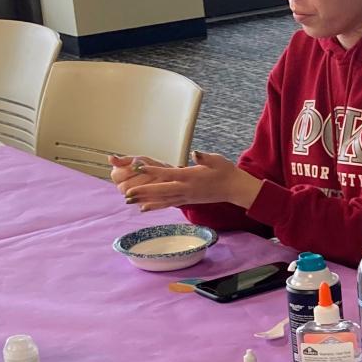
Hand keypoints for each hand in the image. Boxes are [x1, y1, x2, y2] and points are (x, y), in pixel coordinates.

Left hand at [114, 151, 262, 211]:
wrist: (235, 188)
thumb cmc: (225, 171)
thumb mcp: (216, 160)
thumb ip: (204, 157)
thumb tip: (195, 153)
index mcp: (191, 176)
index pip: (168, 174)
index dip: (152, 171)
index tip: (138, 168)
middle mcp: (186, 189)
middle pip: (161, 190)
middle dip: (144, 192)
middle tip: (126, 194)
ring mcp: (186, 196)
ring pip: (162, 199)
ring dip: (145, 200)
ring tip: (129, 201)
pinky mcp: (187, 200)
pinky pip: (168, 204)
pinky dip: (155, 206)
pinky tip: (143, 208)